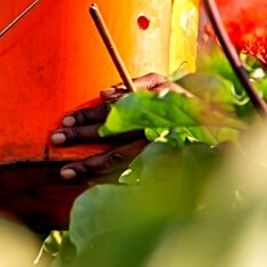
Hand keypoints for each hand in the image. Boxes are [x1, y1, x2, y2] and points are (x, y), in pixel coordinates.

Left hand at [50, 72, 181, 182]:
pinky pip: (128, 176)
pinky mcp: (156, 167)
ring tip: (64, 173)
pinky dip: (107, 180)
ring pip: (117, 161)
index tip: (65, 120)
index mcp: (149, 110)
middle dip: (81, 139)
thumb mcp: (160, 83)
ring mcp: (153, 152)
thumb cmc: (176, 99)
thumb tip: (104, 94)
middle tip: (55, 138)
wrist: (210, 123)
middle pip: (110, 138)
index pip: (112, 112)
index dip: (88, 116)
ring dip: (89, 168)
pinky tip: (88, 183)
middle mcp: (150, 133)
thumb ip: (135, 84)